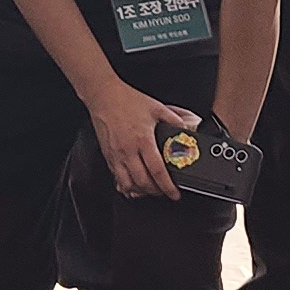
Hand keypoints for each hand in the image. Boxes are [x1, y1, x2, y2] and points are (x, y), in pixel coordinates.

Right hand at [89, 83, 197, 200]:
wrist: (104, 95)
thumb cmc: (127, 100)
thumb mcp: (156, 108)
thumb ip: (174, 120)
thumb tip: (186, 130)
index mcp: (143, 140)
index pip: (157, 171)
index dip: (167, 186)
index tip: (174, 194)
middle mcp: (128, 150)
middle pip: (143, 182)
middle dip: (156, 192)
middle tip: (164, 191)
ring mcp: (116, 154)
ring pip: (127, 183)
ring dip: (140, 190)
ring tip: (149, 189)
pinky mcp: (107, 155)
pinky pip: (116, 176)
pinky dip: (126, 183)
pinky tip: (133, 181)